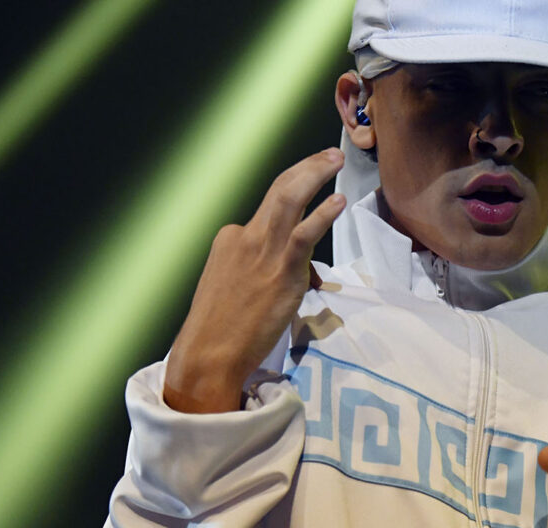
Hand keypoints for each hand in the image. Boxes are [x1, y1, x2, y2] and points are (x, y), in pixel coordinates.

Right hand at [164, 148, 346, 412]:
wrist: (209, 352)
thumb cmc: (223, 327)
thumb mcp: (236, 286)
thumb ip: (263, 270)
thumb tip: (301, 270)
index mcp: (231, 238)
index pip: (269, 213)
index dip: (296, 205)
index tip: (316, 197)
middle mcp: (245, 236)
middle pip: (279, 190)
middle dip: (306, 167)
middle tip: (330, 155)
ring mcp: (263, 250)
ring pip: (289, 199)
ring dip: (315, 174)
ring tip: (335, 159)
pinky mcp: (281, 270)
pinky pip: (305, 234)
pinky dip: (322, 213)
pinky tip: (338, 200)